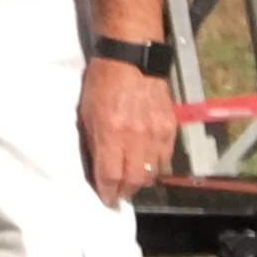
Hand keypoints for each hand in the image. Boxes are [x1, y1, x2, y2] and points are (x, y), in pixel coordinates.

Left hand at [79, 57, 174, 204]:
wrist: (131, 58)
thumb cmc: (102, 80)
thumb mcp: (86, 110)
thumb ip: (93, 141)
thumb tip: (96, 167)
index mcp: (111, 131)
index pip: (111, 174)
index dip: (107, 191)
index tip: (104, 198)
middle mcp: (136, 136)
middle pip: (134, 180)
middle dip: (124, 191)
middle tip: (117, 194)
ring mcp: (155, 133)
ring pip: (152, 173)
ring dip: (140, 181)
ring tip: (130, 181)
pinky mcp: (170, 128)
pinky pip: (164, 158)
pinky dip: (155, 166)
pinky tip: (145, 164)